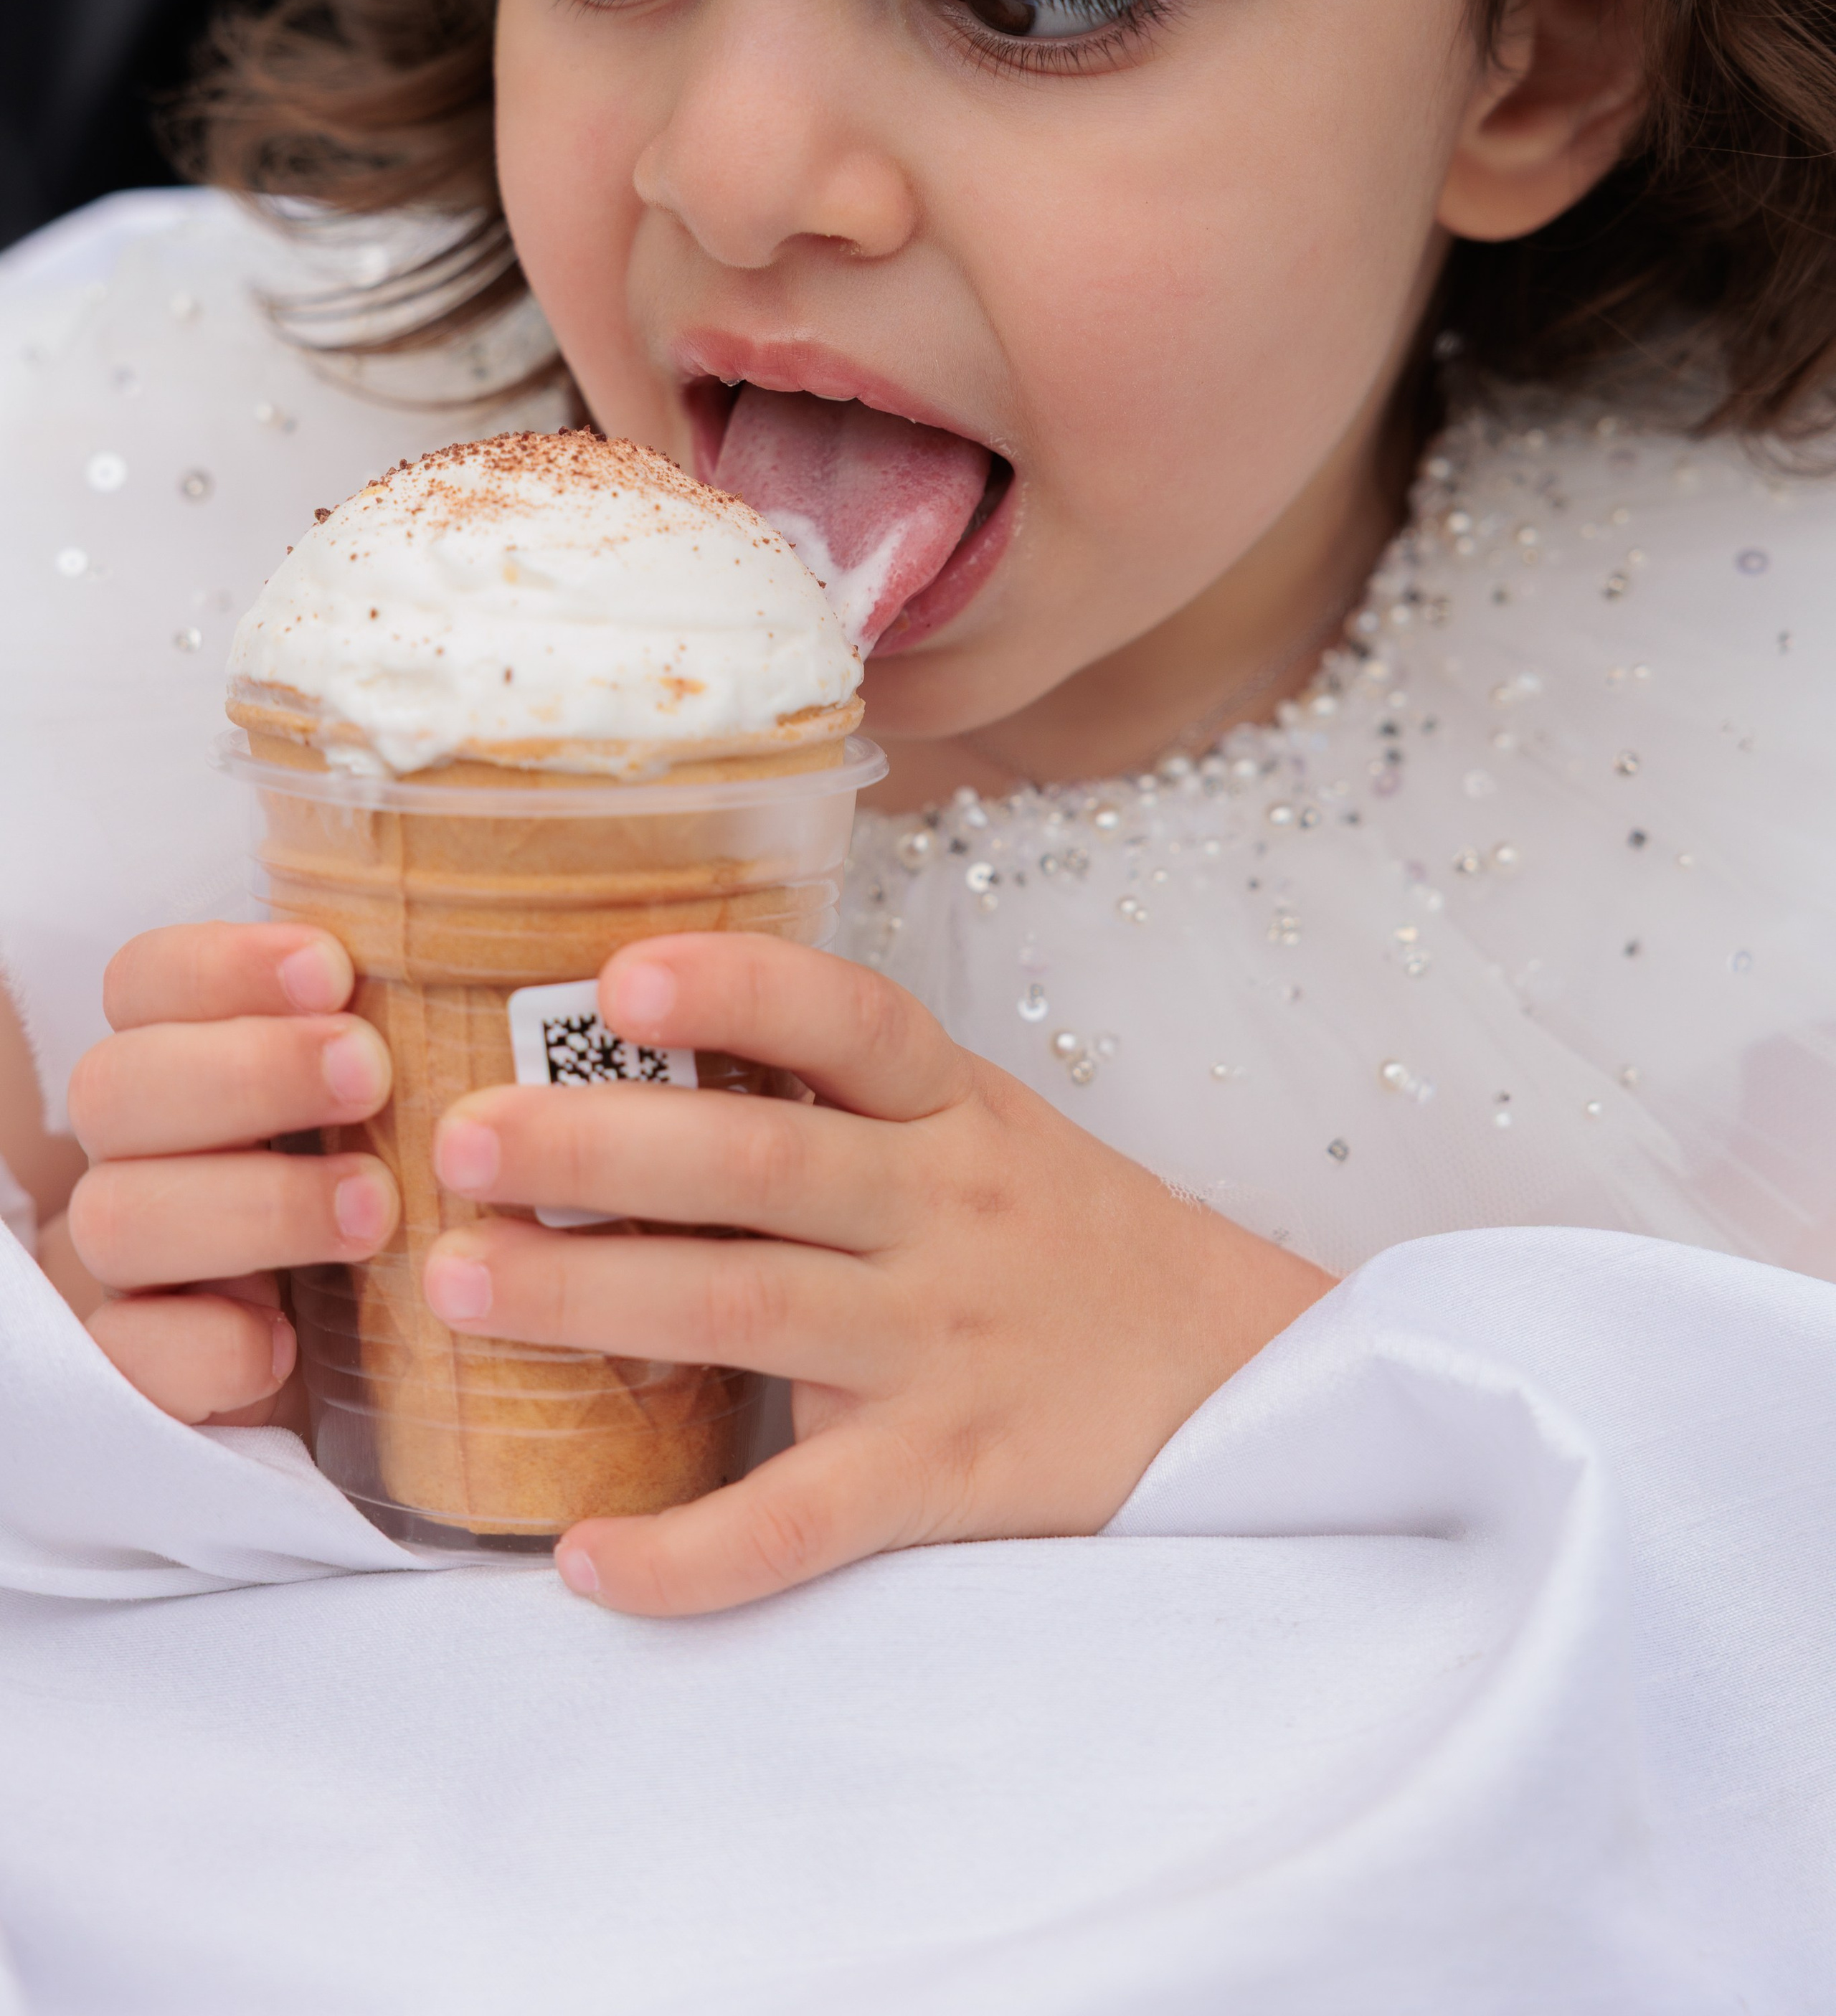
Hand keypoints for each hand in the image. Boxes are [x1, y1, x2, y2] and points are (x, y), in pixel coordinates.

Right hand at [62, 923, 400, 1426]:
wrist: (402, 1368)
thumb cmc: (413, 1188)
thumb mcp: (418, 1100)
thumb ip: (421, 1027)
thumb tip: (515, 948)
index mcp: (190, 1062)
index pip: (145, 980)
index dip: (220, 966)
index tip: (334, 970)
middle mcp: (144, 1155)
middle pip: (114, 1088)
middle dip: (246, 1072)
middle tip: (369, 1075)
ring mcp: (135, 1267)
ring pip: (114, 1217)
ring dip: (250, 1203)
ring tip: (375, 1211)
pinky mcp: (149, 1372)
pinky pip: (129, 1355)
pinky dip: (204, 1343)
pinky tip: (284, 1341)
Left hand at [423, 934, 1333, 1615]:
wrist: (1233, 1373)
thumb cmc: (1059, 1236)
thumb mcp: (974, 1129)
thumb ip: (835, 1098)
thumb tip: (619, 1051)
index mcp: (951, 1109)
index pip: (850, 1019)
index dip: (738, 989)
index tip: (620, 978)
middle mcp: (946, 1210)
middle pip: (759, 1164)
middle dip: (597, 1146)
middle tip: (456, 1140)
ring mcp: (945, 1345)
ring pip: (749, 1312)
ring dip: (591, 1296)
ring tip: (456, 1283)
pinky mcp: (948, 1476)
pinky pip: (804, 1520)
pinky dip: (690, 1550)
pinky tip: (580, 1556)